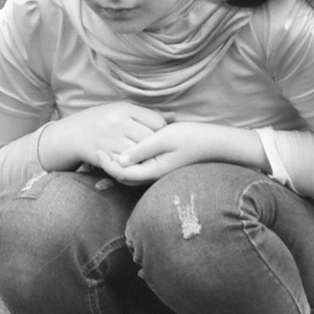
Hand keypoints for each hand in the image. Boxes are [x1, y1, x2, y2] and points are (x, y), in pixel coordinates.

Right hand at [44, 102, 170, 169]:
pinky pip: (127, 164)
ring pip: (141, 153)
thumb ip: (147, 114)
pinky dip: (134, 166)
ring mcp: (111, 140)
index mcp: (125, 109)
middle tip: (157, 151)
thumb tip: (175, 117)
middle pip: (151, 138)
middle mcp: (118, 123)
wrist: (70, 135)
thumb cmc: (100, 120)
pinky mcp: (105, 156)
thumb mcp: (121, 109)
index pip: (157, 122)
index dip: (162, 131)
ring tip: (148, 158)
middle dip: (156, 146)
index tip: (158, 136)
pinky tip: (134, 164)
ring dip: (146, 158)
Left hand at [93, 122, 261, 184]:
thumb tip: (121, 159)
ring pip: (130, 173)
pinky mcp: (161, 167)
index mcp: (153, 170)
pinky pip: (140, 168)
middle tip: (95, 148)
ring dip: (117, 163)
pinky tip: (124, 147)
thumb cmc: (193, 137)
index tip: (97, 148)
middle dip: (108, 164)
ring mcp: (158, 172)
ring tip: (105, 147)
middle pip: (123, 176)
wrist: (217, 143)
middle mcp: (154, 176)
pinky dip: (129, 161)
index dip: (106, 162)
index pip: (121, 173)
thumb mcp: (165, 138)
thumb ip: (142, 149)